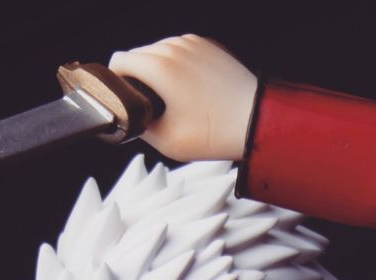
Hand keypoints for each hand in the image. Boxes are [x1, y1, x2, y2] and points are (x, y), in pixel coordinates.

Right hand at [107, 36, 256, 161]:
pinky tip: (191, 90)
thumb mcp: (168, 141)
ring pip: (159, 51)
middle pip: (138, 55)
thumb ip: (139, 125)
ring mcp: (192, 43)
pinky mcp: (207, 45)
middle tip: (152, 106)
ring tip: (174, 99)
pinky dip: (179, 67)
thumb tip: (130, 117)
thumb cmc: (218, 133)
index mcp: (159, 67)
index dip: (117, 82)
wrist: (258, 123)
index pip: (118, 62)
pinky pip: (181, 52)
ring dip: (158, 71)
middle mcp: (173, 47)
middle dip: (138, 78)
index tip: (125, 99)